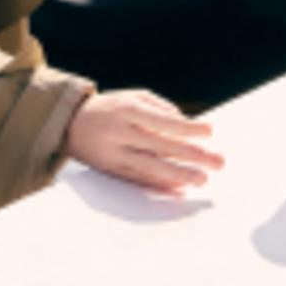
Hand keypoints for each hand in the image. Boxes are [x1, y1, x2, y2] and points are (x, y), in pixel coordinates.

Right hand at [66, 89, 220, 193]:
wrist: (68, 123)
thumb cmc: (110, 108)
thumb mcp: (132, 97)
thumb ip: (161, 109)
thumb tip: (187, 127)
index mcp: (125, 109)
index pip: (160, 120)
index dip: (186, 127)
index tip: (210, 131)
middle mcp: (118, 132)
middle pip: (159, 146)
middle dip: (191, 155)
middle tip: (217, 162)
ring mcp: (113, 153)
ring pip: (149, 167)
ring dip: (178, 174)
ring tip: (202, 179)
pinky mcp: (110, 169)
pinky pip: (138, 179)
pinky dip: (160, 184)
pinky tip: (180, 188)